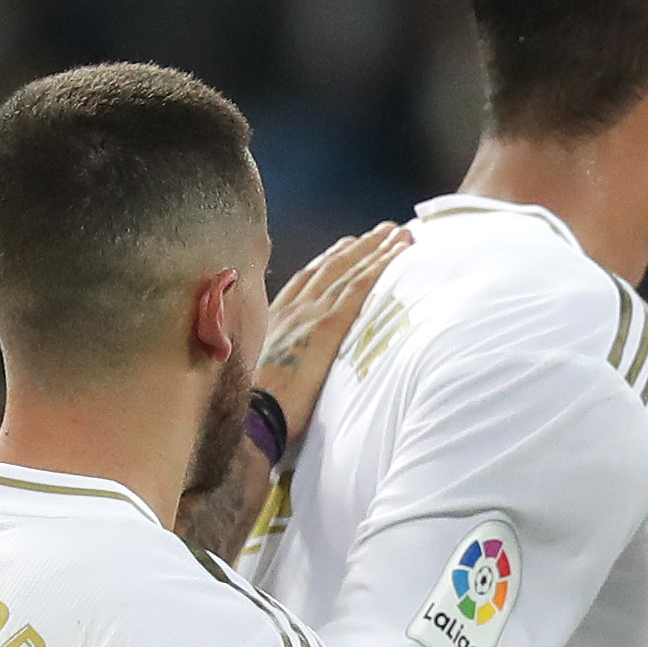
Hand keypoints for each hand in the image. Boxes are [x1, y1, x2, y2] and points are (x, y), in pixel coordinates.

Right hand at [254, 221, 408, 448]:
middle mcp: (293, 309)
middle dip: (358, 247)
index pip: (306, 279)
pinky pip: (359, 288)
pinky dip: (380, 266)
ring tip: (397, 233)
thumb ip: (276, 355)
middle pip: (331, 268)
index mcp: (275, 318)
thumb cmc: (255, 407)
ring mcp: (311, 315)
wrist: (249, 415)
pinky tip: (398, 253)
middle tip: (382, 231)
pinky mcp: (328, 327)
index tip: (347, 245)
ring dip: (375, 249)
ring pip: (349, 271)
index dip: (329, 260)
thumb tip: (289, 361)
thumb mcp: (257, 370)